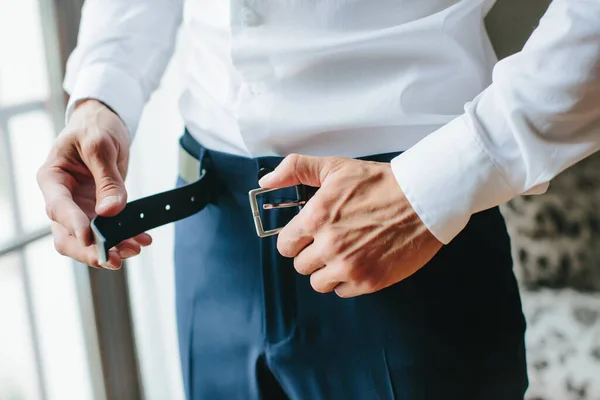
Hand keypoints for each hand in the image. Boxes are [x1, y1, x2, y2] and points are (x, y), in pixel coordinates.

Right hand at [37, 99, 151, 269]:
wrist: (104, 124)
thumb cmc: (95, 128)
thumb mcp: (101, 145)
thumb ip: (107, 178)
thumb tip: (111, 212)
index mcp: (53, 179)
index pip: (58, 208)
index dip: (73, 225)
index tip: (90, 237)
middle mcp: (63, 199)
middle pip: (67, 236)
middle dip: (90, 250)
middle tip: (114, 259)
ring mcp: (80, 208)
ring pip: (90, 240)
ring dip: (112, 248)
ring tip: (136, 248)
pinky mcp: (98, 211)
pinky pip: (110, 231)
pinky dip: (126, 237)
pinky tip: (143, 239)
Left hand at [259, 154, 442, 297]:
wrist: (422, 199)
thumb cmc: (380, 183)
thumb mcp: (334, 167)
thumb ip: (295, 170)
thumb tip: (265, 181)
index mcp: (316, 218)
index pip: (285, 245)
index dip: (295, 240)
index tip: (307, 236)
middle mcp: (328, 245)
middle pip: (301, 266)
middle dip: (312, 254)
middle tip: (331, 241)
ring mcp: (349, 266)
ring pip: (319, 282)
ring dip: (327, 270)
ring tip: (345, 253)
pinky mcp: (369, 281)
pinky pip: (342, 291)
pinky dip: (348, 280)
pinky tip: (360, 261)